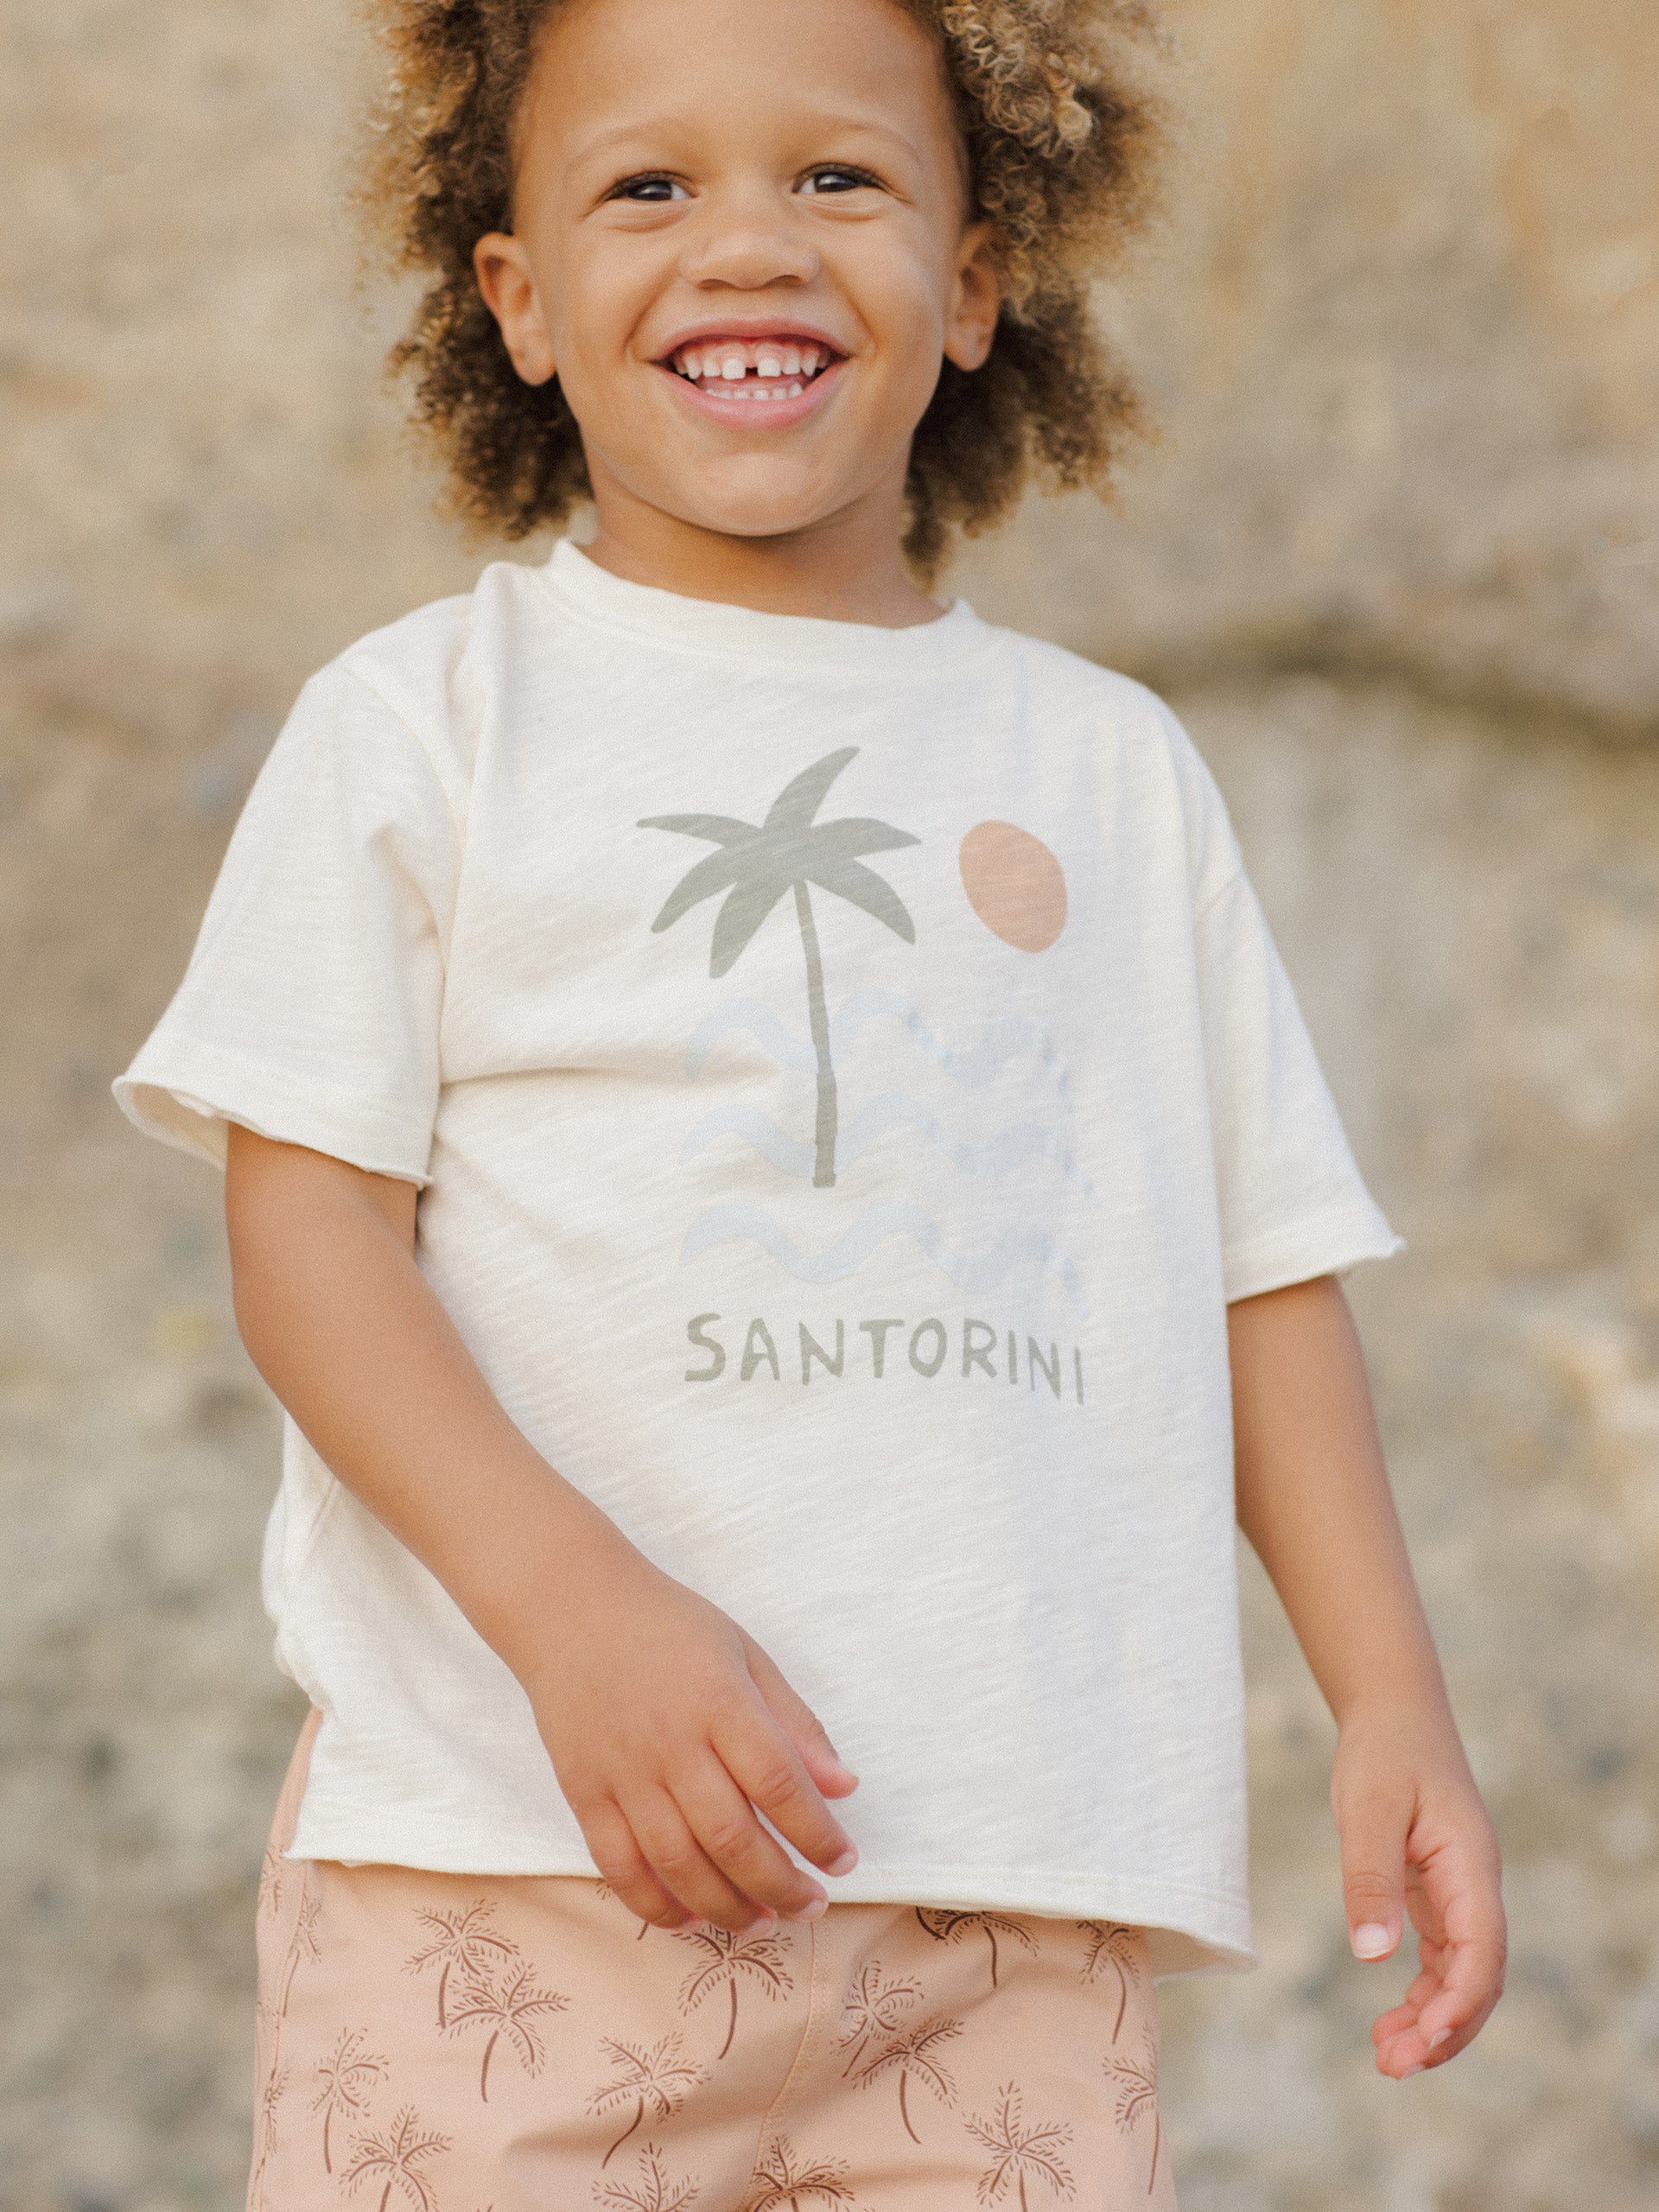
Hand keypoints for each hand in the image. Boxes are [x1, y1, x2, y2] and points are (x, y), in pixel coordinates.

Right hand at [510, 1526, 859, 1936]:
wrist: (570, 1607)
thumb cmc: (668, 1626)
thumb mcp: (745, 1653)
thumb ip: (794, 1722)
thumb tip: (843, 1786)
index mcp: (720, 1702)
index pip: (779, 1783)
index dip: (818, 1833)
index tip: (843, 1861)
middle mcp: (672, 1744)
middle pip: (732, 1837)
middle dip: (780, 1884)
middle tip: (811, 1905)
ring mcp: (623, 1773)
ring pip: (679, 1863)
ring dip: (726, 1905)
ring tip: (761, 1921)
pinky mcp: (584, 1792)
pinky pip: (619, 1866)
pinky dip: (656, 1903)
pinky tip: (690, 1918)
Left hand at [1331, 1703, 1505, 2077]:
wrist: (1393, 1711)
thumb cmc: (1383, 1751)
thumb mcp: (1368, 1809)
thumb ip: (1370, 1878)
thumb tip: (1373, 1956)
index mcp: (1471, 1865)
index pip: (1483, 1951)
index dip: (1460, 2002)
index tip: (1425, 2037)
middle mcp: (1474, 1886)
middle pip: (1478, 1978)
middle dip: (1444, 2030)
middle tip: (1393, 2067)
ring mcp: (1458, 1893)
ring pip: (1460, 1975)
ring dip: (1431, 2020)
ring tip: (1386, 2057)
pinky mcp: (1435, 1893)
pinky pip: (1440, 1958)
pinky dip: (1421, 1993)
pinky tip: (1390, 2019)